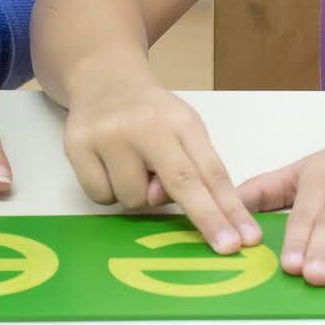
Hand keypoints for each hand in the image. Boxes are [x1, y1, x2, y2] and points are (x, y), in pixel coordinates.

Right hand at [59, 60, 261, 255]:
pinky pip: (102, 197)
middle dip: (208, 219)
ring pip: (134, 199)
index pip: (211, 170)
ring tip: (132, 165)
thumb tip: (183, 207)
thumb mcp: (182, 127)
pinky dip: (109, 191)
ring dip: (138, 195)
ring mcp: (109, 135)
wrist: (102, 76)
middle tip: (226, 247)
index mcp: (181, 121)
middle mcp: (146, 125)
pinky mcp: (77, 146)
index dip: (230, 208)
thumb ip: (192, 166)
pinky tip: (109, 165)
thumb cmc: (150, 112)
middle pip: (182, 182)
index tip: (247, 238)